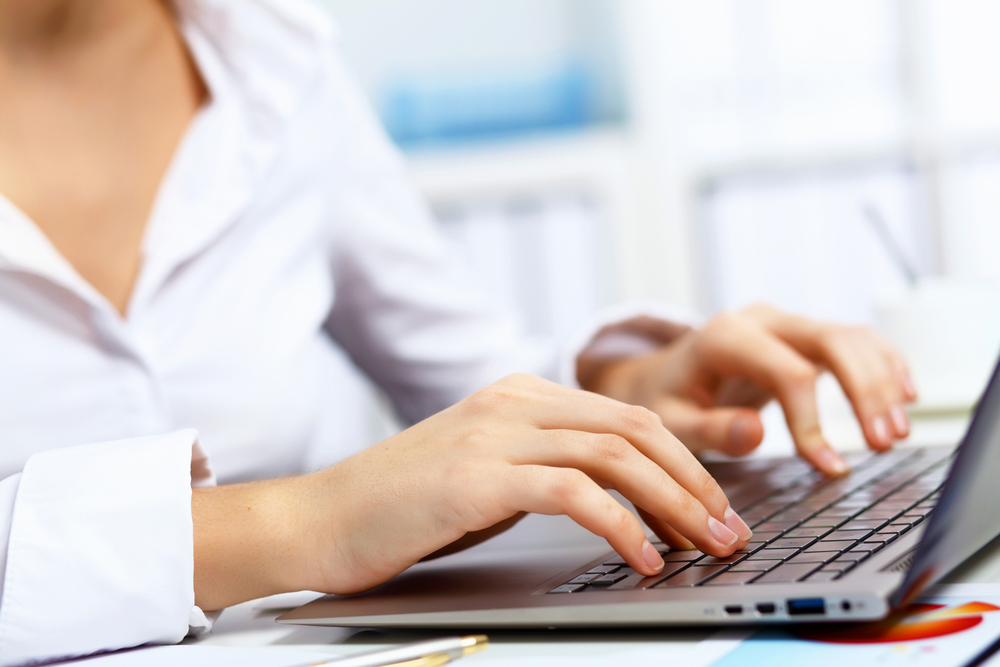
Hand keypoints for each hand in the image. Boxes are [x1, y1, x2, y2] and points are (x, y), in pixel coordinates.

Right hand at [192, 374, 752, 609]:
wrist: (320, 518)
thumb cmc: (401, 507)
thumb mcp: (485, 474)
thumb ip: (542, 469)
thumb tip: (616, 502)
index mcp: (519, 395)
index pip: (625, 416)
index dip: (683, 460)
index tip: (714, 507)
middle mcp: (513, 402)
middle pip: (635, 428)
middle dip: (694, 480)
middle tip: (729, 530)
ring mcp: (495, 433)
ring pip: (616, 454)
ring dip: (674, 503)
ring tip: (706, 546)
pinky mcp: (479, 475)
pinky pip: (576, 492)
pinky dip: (623, 525)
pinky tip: (644, 558)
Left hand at [587, 304, 917, 477]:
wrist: (660, 377)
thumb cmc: (665, 401)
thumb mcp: (671, 422)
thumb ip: (710, 429)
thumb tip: (757, 433)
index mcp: (725, 337)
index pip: (787, 372)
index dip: (813, 421)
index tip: (827, 466)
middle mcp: (761, 320)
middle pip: (832, 342)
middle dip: (865, 393)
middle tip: (886, 443)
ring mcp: (785, 323)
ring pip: (851, 338)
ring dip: (882, 383)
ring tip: (896, 434)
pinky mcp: (802, 335)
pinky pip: (855, 340)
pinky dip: (884, 364)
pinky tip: (906, 395)